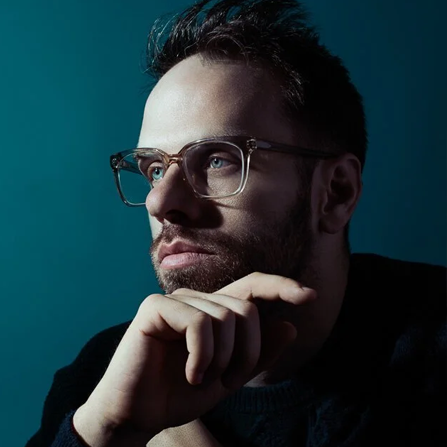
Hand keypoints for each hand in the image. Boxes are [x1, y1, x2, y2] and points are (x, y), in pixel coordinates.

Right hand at [73, 272, 315, 444]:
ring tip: (203, 379)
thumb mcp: (229, 376)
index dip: (281, 286)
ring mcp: (176, 300)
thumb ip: (258, 353)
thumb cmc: (180, 393)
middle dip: (247, 353)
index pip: (253, 286)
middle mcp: (197, 299)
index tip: (310, 296)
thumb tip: (290, 325)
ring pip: (226, 317)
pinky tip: (191, 374)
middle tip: (227, 380)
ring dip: (223, 359)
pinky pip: (199, 322)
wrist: (136, 414)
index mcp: (214, 312)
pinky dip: (203, 356)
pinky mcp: (155, 307)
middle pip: (246, 310)